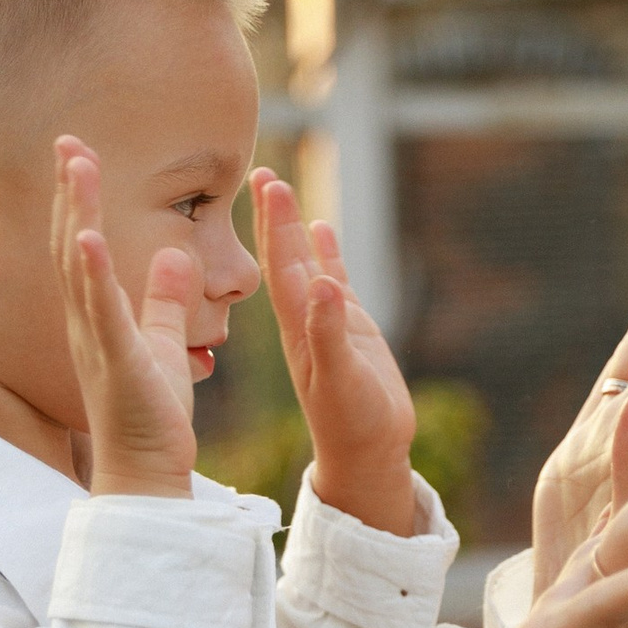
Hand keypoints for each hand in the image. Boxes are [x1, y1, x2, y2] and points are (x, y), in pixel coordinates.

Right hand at [53, 137, 198, 500]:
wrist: (146, 474)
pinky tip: (91, 237)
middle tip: (67, 140)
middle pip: (71, 244)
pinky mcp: (117, 363)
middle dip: (69, 191)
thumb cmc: (153, 417)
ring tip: (76, 168)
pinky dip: (96, 274)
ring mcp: (96, 342)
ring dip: (77, 215)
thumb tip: (176, 254)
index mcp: (98, 317)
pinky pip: (102, 313)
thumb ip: (165, 299)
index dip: (80, 198)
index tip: (79, 153)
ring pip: (80, 268)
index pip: (85, 246)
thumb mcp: (163, 344)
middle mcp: (86, 324)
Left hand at [253, 168, 421, 534]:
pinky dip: (326, 252)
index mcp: (297, 327)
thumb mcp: (341, 379)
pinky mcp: (348, 329)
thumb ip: (330, 332)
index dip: (273, 224)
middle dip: (273, 215)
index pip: (280, 264)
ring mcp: (325, 321)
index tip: (263, 183)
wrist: (367, 455)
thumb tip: (322, 282)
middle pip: (285, 256)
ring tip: (280, 189)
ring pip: (305, 263)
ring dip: (293, 227)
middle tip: (260, 172)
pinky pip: (333, 279)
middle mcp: (305, 318)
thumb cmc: (353, 424)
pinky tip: (321, 227)